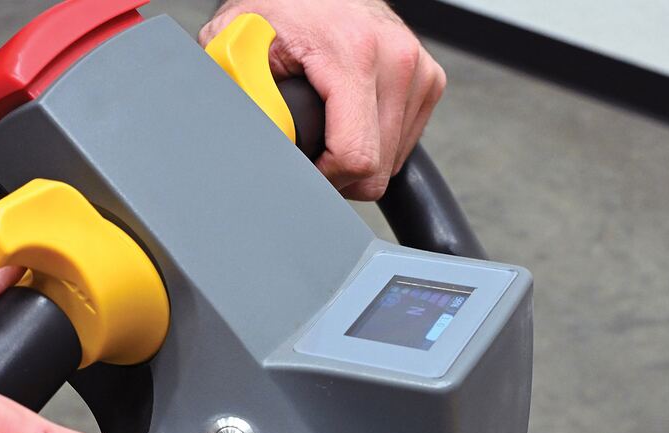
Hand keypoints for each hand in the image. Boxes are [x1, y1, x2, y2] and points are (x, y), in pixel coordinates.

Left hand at [201, 0, 446, 199]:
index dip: (323, 180)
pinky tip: (350, 119)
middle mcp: (396, 59)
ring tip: (327, 128)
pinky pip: (403, 144)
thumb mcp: (240, 44)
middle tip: (308, 150)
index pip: (357, 158)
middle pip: (376, 170)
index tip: (302, 169)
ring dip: (357, 159)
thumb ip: (244, 93)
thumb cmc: (280, 9)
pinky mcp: (428, 80)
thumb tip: (252, 138)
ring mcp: (418, 69)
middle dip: (338, 174)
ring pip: (391, 163)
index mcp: (355, 53)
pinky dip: (375, 143)